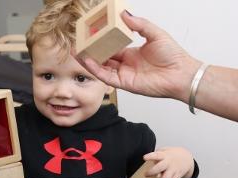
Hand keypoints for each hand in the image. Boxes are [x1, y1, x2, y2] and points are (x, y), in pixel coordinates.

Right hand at [78, 11, 201, 102]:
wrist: (181, 73)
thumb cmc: (173, 56)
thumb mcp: (155, 34)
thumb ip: (139, 25)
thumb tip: (124, 14)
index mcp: (131, 54)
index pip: (111, 48)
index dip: (100, 42)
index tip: (91, 35)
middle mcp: (125, 65)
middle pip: (103, 58)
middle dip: (91, 52)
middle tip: (79, 44)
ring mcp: (124, 75)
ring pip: (101, 68)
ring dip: (89, 61)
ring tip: (78, 52)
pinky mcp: (124, 84)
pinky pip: (106, 77)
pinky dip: (96, 70)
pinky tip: (88, 61)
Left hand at [143, 147, 193, 177]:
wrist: (186, 157)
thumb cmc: (170, 155)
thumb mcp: (163, 151)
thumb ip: (155, 156)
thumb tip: (146, 163)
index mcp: (164, 155)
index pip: (156, 155)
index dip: (150, 156)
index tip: (144, 158)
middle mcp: (168, 162)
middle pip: (159, 167)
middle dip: (152, 172)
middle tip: (146, 175)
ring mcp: (173, 169)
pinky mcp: (177, 175)